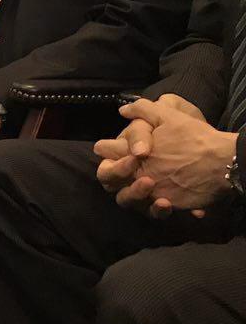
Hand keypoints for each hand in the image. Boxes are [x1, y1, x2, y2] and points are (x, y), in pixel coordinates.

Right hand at [95, 98, 234, 218]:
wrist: (217, 156)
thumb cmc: (187, 134)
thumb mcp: (167, 117)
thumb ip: (143, 111)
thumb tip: (123, 111)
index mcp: (126, 152)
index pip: (105, 158)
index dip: (110, 160)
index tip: (130, 157)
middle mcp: (131, 173)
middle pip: (110, 182)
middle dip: (119, 177)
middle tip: (139, 171)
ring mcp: (145, 190)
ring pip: (126, 200)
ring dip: (135, 194)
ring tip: (151, 185)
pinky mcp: (162, 203)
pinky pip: (153, 212)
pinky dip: (158, 210)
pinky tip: (168, 203)